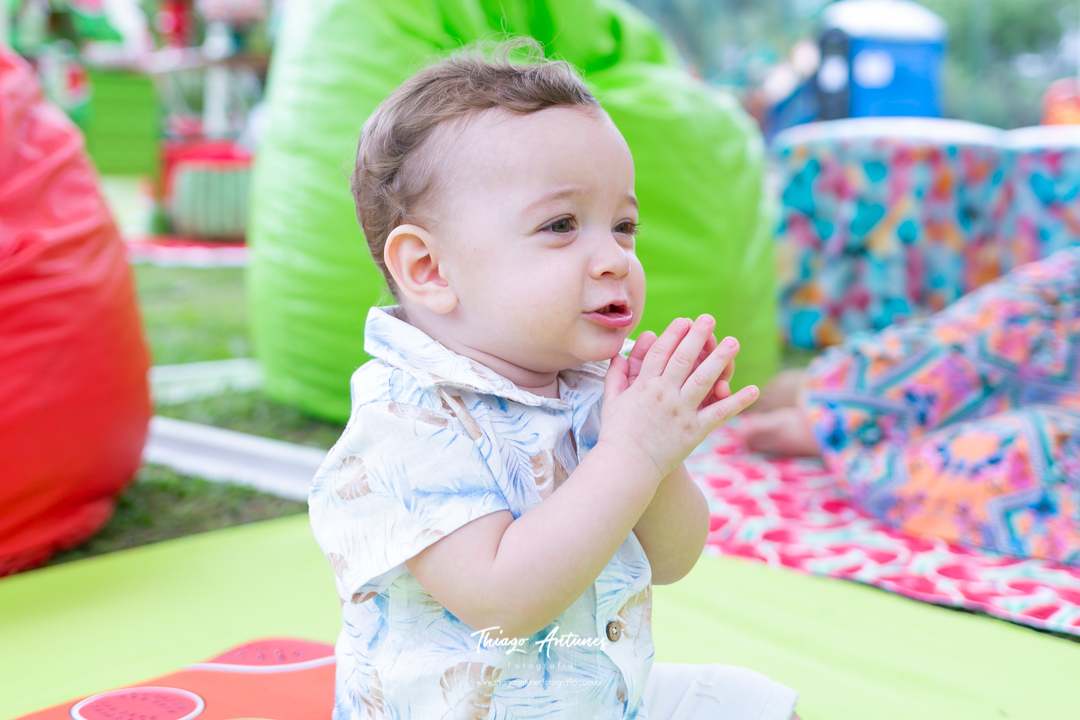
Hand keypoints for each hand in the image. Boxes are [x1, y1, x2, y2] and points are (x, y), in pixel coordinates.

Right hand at [599, 315, 757, 479]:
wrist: (626, 466)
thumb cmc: (616, 434)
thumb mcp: (611, 401)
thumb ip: (616, 375)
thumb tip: (619, 355)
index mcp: (645, 386)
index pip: (661, 352)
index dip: (674, 334)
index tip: (685, 320)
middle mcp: (664, 395)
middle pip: (684, 359)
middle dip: (698, 336)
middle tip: (710, 319)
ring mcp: (681, 412)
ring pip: (704, 380)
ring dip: (720, 359)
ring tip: (733, 342)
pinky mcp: (694, 431)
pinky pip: (719, 413)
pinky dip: (737, 401)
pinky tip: (753, 390)